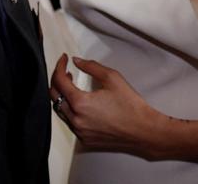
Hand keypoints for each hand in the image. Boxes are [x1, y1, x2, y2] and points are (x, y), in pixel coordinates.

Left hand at [49, 54, 165, 158]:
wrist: (143, 130)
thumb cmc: (131, 106)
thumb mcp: (112, 78)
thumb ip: (90, 66)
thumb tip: (77, 61)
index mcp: (81, 103)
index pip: (59, 81)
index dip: (59, 66)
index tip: (63, 59)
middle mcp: (76, 120)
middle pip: (54, 96)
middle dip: (57, 80)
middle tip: (65, 70)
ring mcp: (79, 132)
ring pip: (60, 111)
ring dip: (62, 96)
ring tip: (71, 85)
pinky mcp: (85, 139)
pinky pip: (69, 122)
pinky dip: (69, 110)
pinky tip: (78, 103)